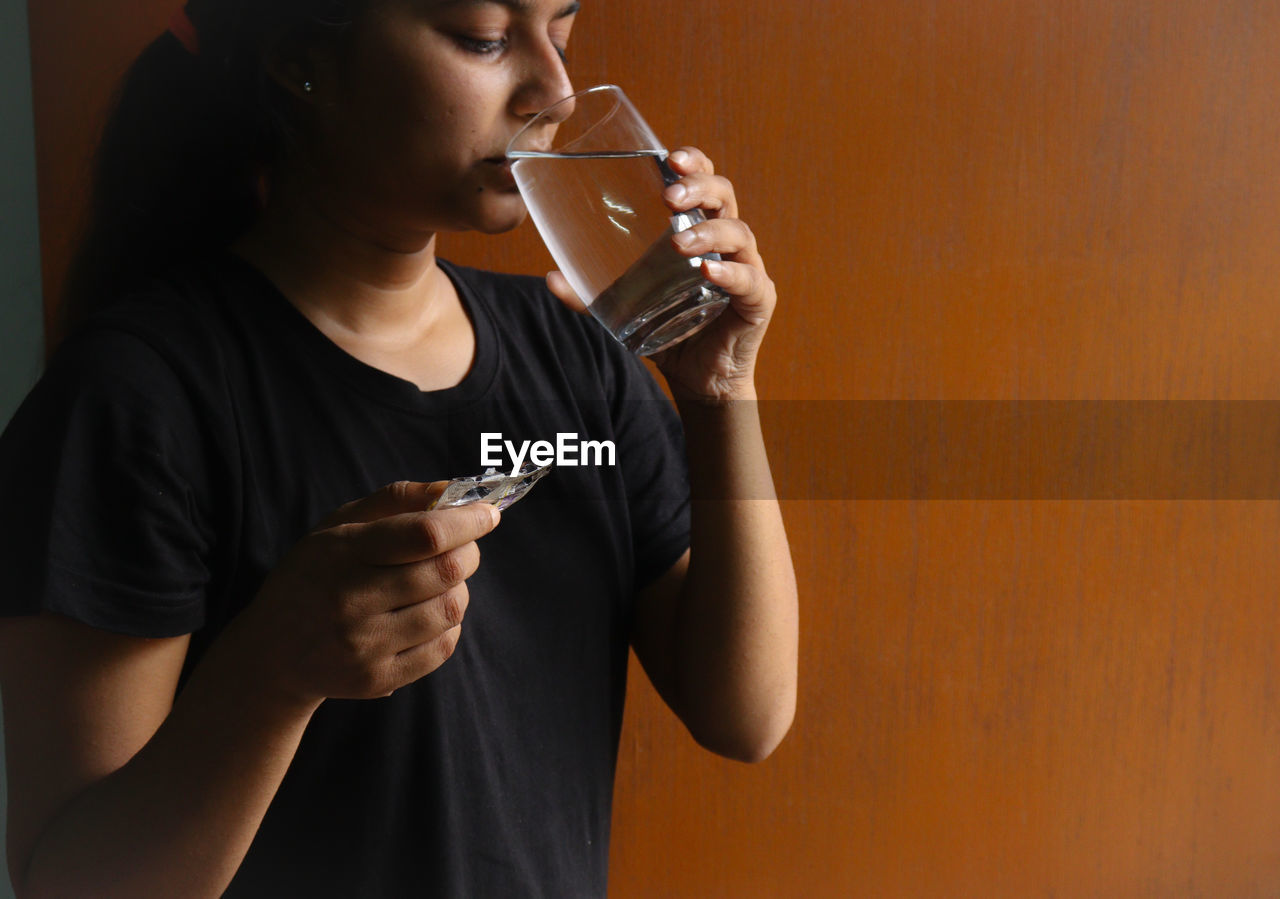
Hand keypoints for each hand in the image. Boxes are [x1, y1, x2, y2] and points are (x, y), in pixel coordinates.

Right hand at [225, 481, 498, 706]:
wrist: (272, 653)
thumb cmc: (315, 575)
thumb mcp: (338, 526)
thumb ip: (394, 501)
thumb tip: (452, 489)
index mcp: (341, 552)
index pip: (424, 534)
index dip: (467, 522)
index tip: (488, 514)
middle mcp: (350, 601)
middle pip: (445, 572)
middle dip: (469, 553)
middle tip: (466, 548)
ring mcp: (364, 645)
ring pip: (450, 610)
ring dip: (459, 589)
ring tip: (441, 582)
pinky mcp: (376, 679)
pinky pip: (442, 648)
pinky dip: (449, 625)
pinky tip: (429, 613)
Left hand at [547, 146, 776, 404]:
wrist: (698, 378)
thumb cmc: (668, 329)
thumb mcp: (625, 306)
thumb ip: (590, 294)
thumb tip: (550, 278)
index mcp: (699, 229)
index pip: (703, 182)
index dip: (693, 162)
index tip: (670, 157)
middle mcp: (727, 242)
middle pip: (725, 196)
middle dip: (700, 188)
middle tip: (670, 197)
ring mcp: (747, 268)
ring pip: (739, 233)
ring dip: (708, 232)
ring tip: (679, 243)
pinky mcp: (758, 301)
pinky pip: (749, 280)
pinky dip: (730, 273)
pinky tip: (709, 271)